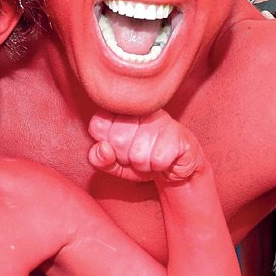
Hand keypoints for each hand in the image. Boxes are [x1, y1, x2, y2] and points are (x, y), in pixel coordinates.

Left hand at [87, 110, 202, 182]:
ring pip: (137, 154)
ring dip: (143, 164)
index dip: (105, 144)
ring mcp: (161, 118)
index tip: (118, 146)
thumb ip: (99, 158)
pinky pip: (157, 160)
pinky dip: (159, 167)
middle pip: (116, 140)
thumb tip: (102, 147)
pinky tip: (165, 158)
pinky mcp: (178, 134)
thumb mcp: (115, 163)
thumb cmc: (143, 159)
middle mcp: (140, 108)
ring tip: (152, 156)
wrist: (176, 167)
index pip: (97, 125)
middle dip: (125, 157)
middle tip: (137, 153)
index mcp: (121, 109)